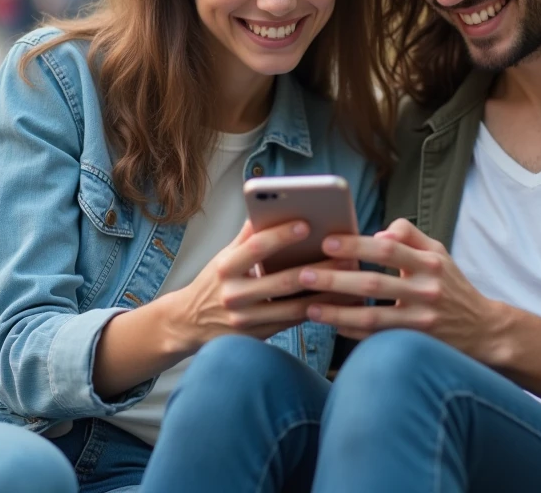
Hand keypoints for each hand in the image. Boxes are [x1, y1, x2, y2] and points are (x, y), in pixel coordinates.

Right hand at [161, 220, 351, 355]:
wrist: (189, 323)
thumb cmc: (214, 281)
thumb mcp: (224, 256)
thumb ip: (247, 235)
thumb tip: (267, 203)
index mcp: (226, 268)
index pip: (256, 248)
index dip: (282, 235)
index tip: (307, 223)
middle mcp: (234, 295)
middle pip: (283, 280)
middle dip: (318, 267)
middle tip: (346, 253)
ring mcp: (246, 320)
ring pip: (294, 306)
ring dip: (326, 292)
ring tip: (351, 277)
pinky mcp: (258, 337)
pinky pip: (295, 322)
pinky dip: (319, 310)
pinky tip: (339, 300)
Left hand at [296, 218, 501, 359]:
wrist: (482, 328)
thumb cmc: (450, 284)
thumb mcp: (438, 251)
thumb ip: (409, 234)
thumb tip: (378, 231)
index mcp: (429, 262)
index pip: (388, 249)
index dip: (355, 244)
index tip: (326, 242)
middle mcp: (426, 290)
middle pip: (373, 284)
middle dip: (335, 278)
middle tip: (303, 273)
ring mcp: (420, 320)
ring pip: (371, 318)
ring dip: (336, 312)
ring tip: (309, 306)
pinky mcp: (415, 343)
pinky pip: (376, 339)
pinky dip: (352, 331)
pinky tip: (330, 324)